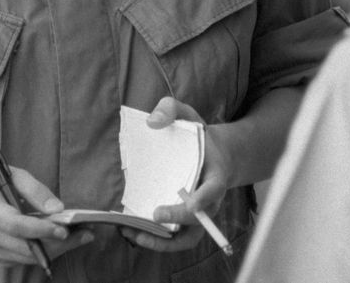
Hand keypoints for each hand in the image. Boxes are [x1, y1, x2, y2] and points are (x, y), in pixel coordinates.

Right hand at [0, 165, 92, 266]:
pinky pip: (24, 259)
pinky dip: (46, 252)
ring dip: (57, 249)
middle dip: (58, 243)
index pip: (14, 225)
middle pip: (25, 247)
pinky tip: (63, 241)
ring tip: (82, 235)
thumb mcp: (13, 174)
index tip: (63, 229)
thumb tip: (58, 208)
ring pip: (28, 257)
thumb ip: (35, 189)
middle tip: (85, 233)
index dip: (39, 229)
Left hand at [120, 97, 229, 252]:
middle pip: (199, 219)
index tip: (192, 204)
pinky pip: (175, 239)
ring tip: (135, 235)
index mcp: (216, 174)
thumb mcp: (187, 114)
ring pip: (187, 238)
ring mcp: (198, 215)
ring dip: (163, 241)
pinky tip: (134, 233)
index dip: (204, 198)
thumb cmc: (196, 135)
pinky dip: (157, 241)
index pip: (214, 189)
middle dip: (178, 219)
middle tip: (155, 215)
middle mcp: (210, 200)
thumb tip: (152, 121)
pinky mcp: (184, 223)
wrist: (211, 154)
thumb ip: (171, 109)